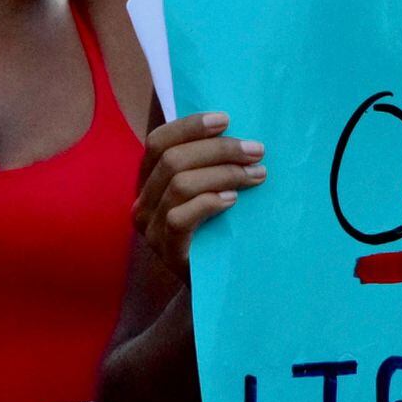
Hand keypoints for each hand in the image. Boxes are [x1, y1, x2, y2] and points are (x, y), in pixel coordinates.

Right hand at [132, 112, 266, 274]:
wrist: (220, 282)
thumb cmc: (220, 227)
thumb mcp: (214, 188)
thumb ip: (213, 163)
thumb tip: (242, 132)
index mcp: (150, 180)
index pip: (158, 141)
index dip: (190, 126)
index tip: (226, 119)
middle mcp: (143, 202)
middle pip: (173, 160)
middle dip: (220, 150)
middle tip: (257, 151)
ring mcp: (152, 229)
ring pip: (180, 184)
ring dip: (224, 173)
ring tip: (257, 176)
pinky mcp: (167, 251)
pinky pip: (180, 218)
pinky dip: (208, 202)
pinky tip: (233, 200)